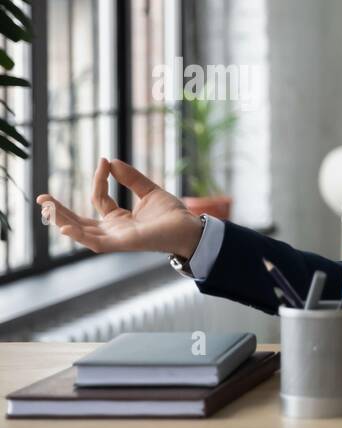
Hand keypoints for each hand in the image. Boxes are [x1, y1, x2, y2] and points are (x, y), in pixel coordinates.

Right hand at [35, 159, 204, 257]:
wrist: (191, 228)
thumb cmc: (174, 215)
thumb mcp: (150, 191)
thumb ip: (131, 178)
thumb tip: (112, 161)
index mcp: (119, 219)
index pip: (98, 199)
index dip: (98, 180)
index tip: (104, 161)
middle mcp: (114, 231)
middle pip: (80, 221)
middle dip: (59, 211)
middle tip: (41, 198)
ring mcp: (117, 239)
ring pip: (83, 231)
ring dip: (63, 220)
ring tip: (47, 208)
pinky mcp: (123, 244)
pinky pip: (96, 242)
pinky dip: (80, 235)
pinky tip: (65, 226)